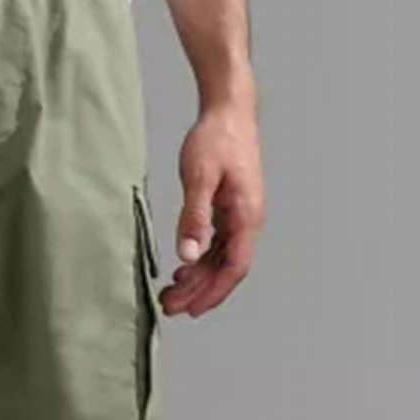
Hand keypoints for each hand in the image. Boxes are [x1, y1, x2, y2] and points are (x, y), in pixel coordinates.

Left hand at [161, 88, 263, 317]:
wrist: (229, 110)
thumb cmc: (217, 138)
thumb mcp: (200, 177)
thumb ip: (194, 217)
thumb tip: (188, 254)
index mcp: (246, 216)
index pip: (235, 267)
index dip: (214, 292)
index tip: (192, 308)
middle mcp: (248, 220)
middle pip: (227, 268)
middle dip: (201, 291)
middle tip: (171, 306)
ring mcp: (240, 215)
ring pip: (221, 258)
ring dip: (198, 278)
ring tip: (171, 293)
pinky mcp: (230, 208)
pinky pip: (218, 244)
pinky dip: (201, 259)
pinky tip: (184, 267)